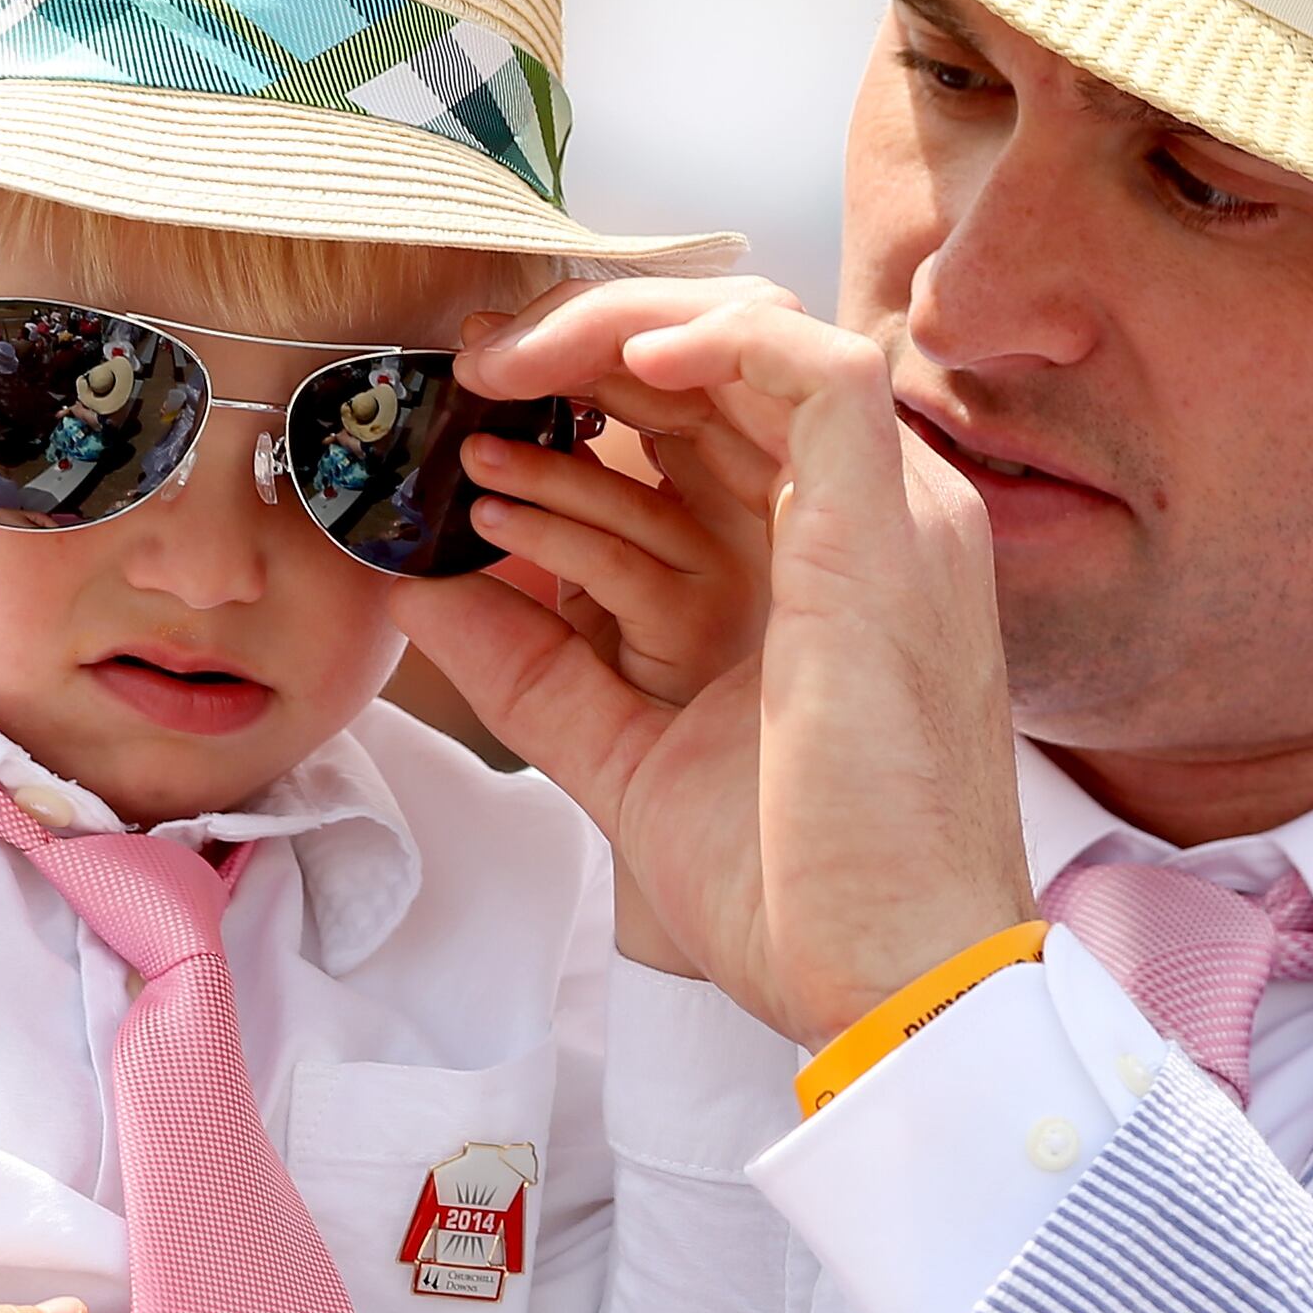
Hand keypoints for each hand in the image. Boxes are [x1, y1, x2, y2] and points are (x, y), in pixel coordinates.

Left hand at [392, 280, 1036, 1045]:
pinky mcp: (894, 528)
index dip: (586, 389)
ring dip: (619, 330)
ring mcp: (891, 518)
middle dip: (584, 341)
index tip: (472, 408)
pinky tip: (619, 367)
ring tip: (502, 366)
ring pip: (761, 339)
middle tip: (469, 364)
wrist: (890, 982)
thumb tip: (418, 587)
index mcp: (812, 569)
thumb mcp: (625, 754)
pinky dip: (718, 341)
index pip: (704, 422)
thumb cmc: (791, 894)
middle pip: (723, 362)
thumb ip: (531, 667)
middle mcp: (863, 523)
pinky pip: (819, 371)